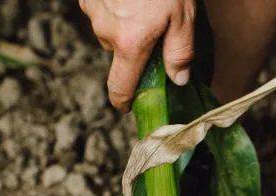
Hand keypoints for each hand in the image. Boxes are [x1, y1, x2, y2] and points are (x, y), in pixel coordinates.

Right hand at [79, 0, 195, 110]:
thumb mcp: (183, 17)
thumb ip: (180, 53)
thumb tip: (178, 79)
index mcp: (129, 44)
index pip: (119, 89)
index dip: (124, 102)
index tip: (129, 105)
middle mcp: (105, 30)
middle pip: (117, 54)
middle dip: (133, 49)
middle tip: (154, 30)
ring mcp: (92, 9)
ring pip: (108, 29)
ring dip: (123, 24)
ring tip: (142, 4)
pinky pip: (100, 8)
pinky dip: (114, 5)